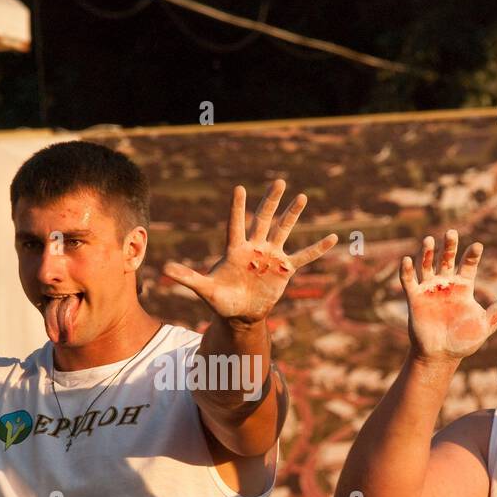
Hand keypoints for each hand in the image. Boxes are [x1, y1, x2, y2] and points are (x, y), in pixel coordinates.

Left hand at [162, 180, 337, 325]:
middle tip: (279, 182)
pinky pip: (303, 257)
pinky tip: (333, 238)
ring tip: (302, 197)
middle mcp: (255, 247)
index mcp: (235, 249)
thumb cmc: (220, 300)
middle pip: (263, 220)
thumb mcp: (204, 289)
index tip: (239, 189)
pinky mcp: (284, 270)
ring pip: (283, 231)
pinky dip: (317, 249)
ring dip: (292, 216)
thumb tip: (163, 269)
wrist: (240, 314)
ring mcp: (271, 256)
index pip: (236, 224)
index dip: (237, 208)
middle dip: (271, 202)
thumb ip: (187, 277)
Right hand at [400, 230, 496, 362]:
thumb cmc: (465, 341)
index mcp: (464, 288)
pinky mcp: (415, 298)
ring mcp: (430, 290)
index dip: (472, 254)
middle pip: (446, 259)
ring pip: (427, 265)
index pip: (468, 264)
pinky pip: (409, 281)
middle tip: (451, 232)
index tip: (477, 246)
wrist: (441, 356)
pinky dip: (406, 270)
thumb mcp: (487, 323)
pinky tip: (407, 260)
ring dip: (427, 253)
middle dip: (449, 246)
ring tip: (429, 241)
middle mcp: (446, 285)